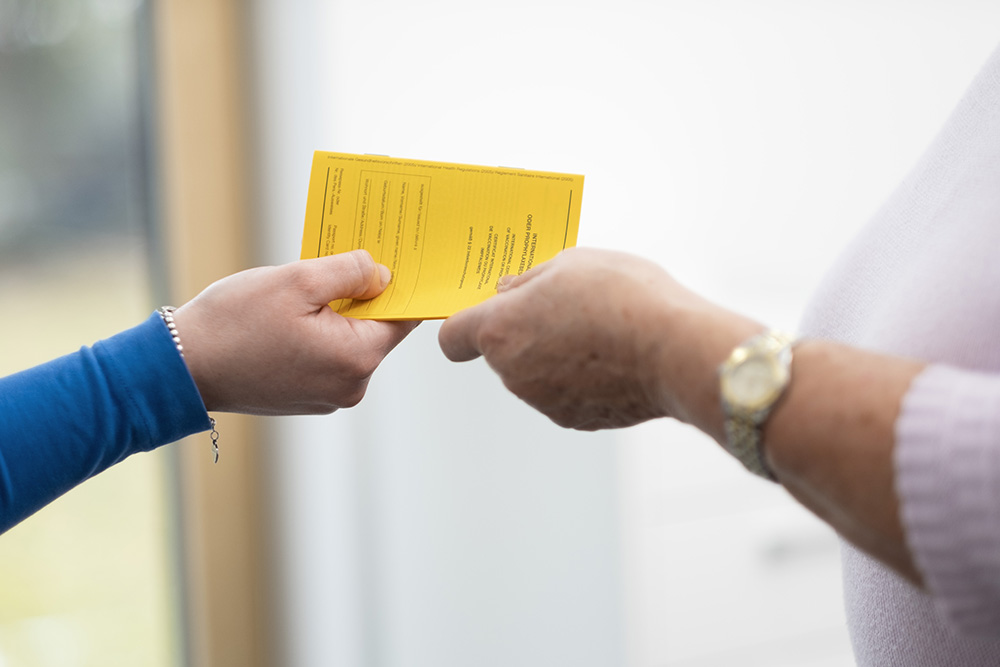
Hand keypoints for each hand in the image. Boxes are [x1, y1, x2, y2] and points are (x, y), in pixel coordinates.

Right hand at [173, 250, 418, 414]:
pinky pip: (327, 358)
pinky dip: (318, 334)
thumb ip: (350, 272)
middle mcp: (350, 386)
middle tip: (344, 262)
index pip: (401, 317)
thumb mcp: (298, 280)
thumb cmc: (235, 323)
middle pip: (375, 330)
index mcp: (356, 359)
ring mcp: (328, 397)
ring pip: (349, 342)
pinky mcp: (306, 398)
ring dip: (336, 314)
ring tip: (308, 288)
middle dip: (362, 296)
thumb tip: (382, 274)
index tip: (393, 258)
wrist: (180, 368)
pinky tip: (293, 314)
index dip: (398, 285)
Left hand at [438, 248, 758, 432]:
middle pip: (500, 352)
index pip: (452, 338)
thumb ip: (528, 278)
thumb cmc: (623, 296)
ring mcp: (542, 401)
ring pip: (534, 373)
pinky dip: (581, 379)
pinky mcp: (575, 420)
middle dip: (524, 332)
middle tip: (566, 307)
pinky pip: (565, 394)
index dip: (466, 324)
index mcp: (501, 329)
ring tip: (601, 330)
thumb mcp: (571, 262)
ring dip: (554, 355)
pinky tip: (615, 358)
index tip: (491, 312)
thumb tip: (507, 291)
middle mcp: (512, 372)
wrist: (676, 350)